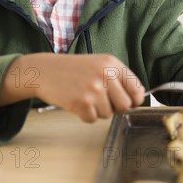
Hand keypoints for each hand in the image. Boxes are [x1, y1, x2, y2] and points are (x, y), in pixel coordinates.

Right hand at [0, 53, 144, 121]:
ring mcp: (93, 89)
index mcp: (112, 64)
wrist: (44, 71)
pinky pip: (92, 119)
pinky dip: (84, 116)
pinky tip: (76, 103)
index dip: (134, 100)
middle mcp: (105, 74)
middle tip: (102, 101)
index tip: (129, 102)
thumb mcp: (99, 65)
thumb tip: (137, 100)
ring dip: (97, 111)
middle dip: (115, 108)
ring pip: (108, 114)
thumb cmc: (74, 70)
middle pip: (125, 105)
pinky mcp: (81, 102)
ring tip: (85, 97)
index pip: (136, 89)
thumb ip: (118, 79)